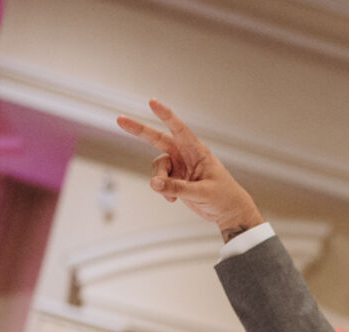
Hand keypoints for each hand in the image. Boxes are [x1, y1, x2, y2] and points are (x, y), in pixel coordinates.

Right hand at [115, 100, 261, 236]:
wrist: (228, 211)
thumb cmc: (223, 197)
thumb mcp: (201, 192)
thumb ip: (177, 188)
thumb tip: (154, 184)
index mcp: (197, 151)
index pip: (179, 129)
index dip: (165, 115)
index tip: (152, 102)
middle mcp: (186, 155)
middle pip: (158, 139)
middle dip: (139, 130)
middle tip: (120, 119)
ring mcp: (179, 166)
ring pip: (158, 167)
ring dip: (159, 181)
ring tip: (169, 195)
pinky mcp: (175, 178)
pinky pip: (160, 181)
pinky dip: (163, 191)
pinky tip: (172, 201)